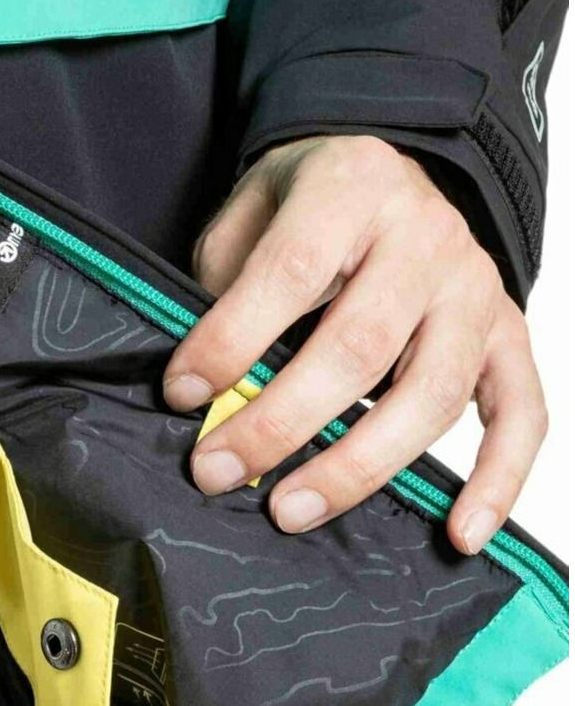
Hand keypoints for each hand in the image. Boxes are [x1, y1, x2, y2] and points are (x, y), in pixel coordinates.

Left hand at [163, 135, 546, 553]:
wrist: (388, 172)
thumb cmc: (305, 205)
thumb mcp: (250, 212)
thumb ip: (227, 284)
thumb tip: (206, 390)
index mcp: (351, 188)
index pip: (293, 271)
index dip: (235, 340)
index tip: (183, 393)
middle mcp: (426, 236)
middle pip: (360, 345)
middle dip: (281, 422)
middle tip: (218, 471)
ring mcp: (476, 288)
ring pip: (432, 393)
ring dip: (359, 465)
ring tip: (291, 509)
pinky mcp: (509, 333)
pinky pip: (522, 412)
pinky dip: (499, 480)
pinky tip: (460, 533)